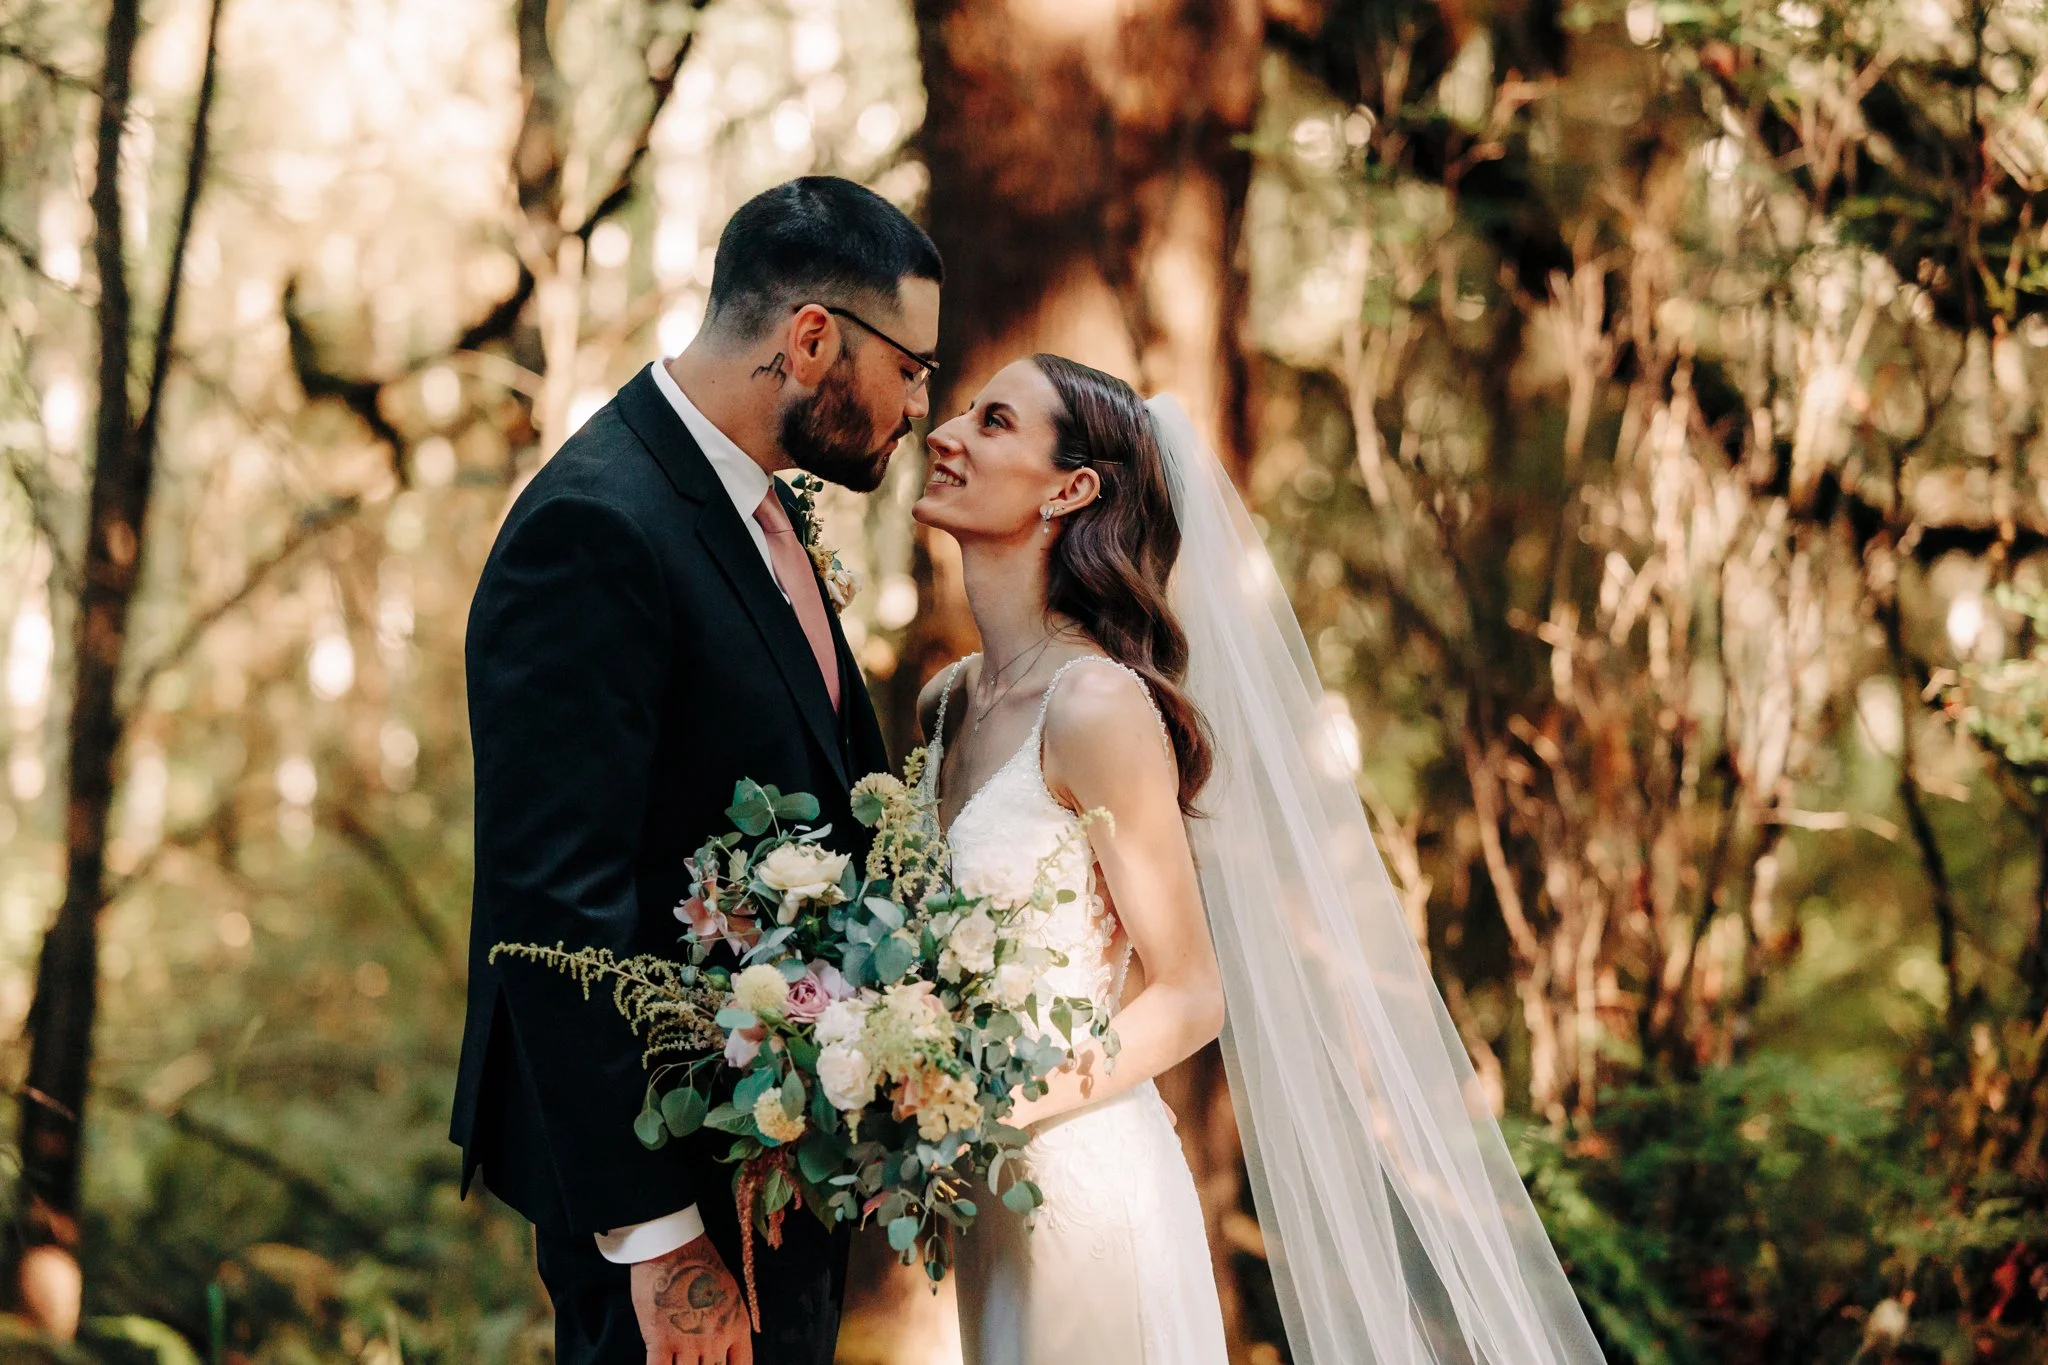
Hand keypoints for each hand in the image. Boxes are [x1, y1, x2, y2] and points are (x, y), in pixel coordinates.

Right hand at [630, 1237, 750, 1364]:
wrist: (673, 1246)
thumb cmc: (699, 1263)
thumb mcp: (729, 1294)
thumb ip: (728, 1325)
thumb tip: (723, 1349)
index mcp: (737, 1327)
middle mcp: (717, 1339)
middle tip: (694, 1360)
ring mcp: (689, 1343)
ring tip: (678, 1361)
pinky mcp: (660, 1342)